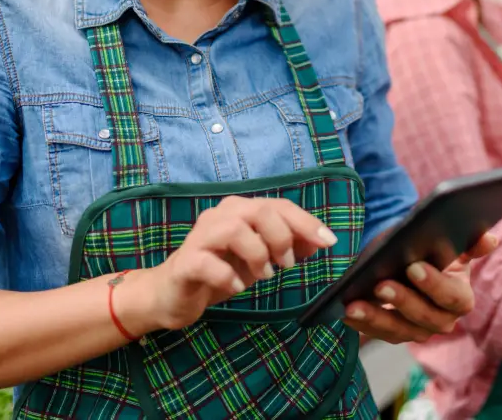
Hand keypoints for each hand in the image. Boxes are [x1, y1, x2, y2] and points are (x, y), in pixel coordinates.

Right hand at [120, 196, 338, 333]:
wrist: (172, 294)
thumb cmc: (219, 272)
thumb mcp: (260, 259)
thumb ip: (288, 246)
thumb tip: (318, 241)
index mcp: (240, 211)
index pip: (279, 206)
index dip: (306, 222)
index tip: (329, 242)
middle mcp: (220, 216)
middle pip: (259, 210)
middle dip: (281, 237)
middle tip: (285, 264)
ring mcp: (200, 237)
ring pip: (235, 229)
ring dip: (257, 254)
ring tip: (263, 275)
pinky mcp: (186, 262)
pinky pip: (208, 262)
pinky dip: (229, 276)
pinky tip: (237, 287)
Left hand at [343, 233, 499, 343]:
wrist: (410, 259)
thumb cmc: (432, 250)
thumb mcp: (450, 244)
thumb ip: (470, 244)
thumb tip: (488, 238)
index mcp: (460, 297)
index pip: (453, 298)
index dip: (435, 285)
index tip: (414, 267)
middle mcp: (441, 320)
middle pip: (425, 318)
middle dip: (402, 302)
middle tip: (381, 283)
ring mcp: (415, 331)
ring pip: (397, 330)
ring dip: (376, 318)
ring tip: (354, 303)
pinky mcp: (392, 333)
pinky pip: (376, 333)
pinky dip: (360, 323)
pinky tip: (344, 310)